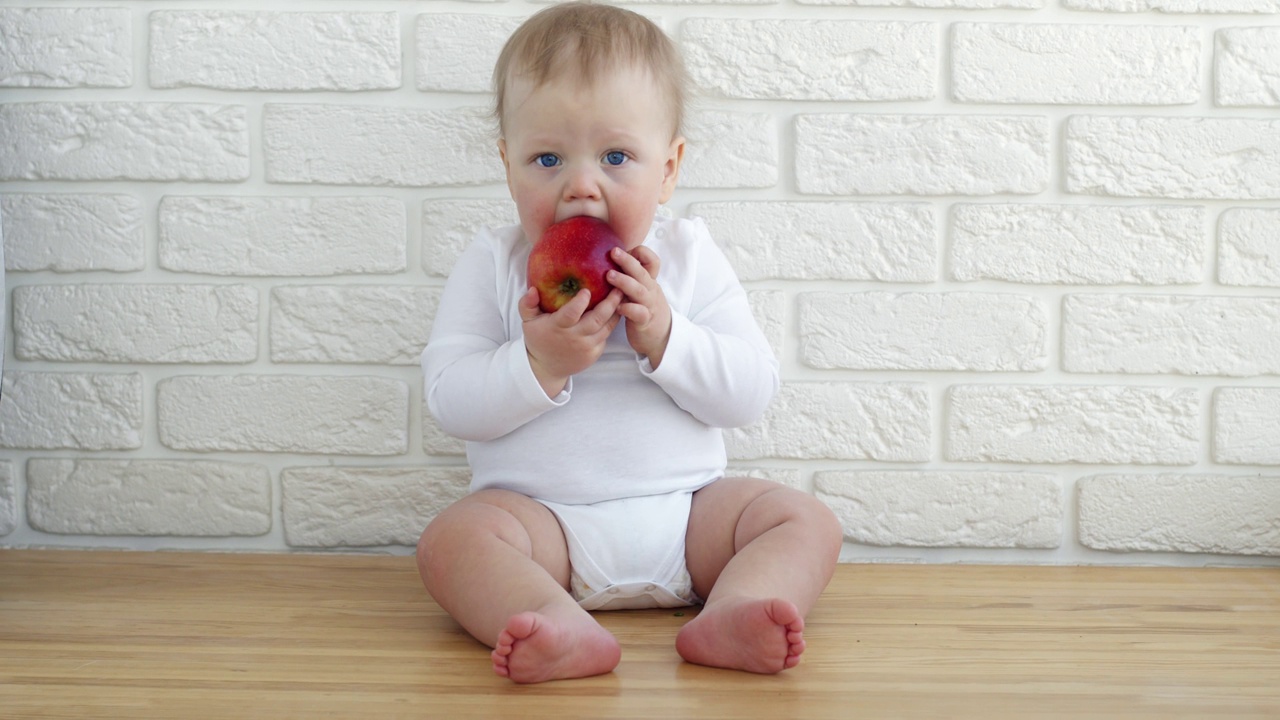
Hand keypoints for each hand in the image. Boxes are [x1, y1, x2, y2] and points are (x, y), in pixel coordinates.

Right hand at [518, 285, 621, 397]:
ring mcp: (586, 347)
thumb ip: (527, 304)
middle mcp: (574, 338)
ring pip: (606, 327)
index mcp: (557, 327)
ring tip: (622, 295)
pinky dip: (612, 323)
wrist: (546, 368)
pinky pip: (606, 336)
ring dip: (616, 311)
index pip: (570, 314)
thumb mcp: (528, 321)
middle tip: (618, 287)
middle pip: (597, 319)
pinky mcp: (594, 353)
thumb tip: (533, 289)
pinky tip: (617, 310)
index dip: (580, 302)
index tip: (586, 290)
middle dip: (610, 302)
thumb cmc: (538, 338)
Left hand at [608, 245, 671, 367]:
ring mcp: (649, 305)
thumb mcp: (640, 291)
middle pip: (642, 272)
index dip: (642, 253)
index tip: (625, 249)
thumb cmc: (645, 310)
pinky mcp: (645, 321)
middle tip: (613, 252)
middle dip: (628, 261)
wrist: (662, 337)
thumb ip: (630, 278)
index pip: (652, 261)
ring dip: (625, 282)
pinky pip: (639, 313)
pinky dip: (628, 308)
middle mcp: (650, 290)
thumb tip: (607, 261)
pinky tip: (617, 307)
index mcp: (649, 281)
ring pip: (640, 291)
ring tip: (609, 275)